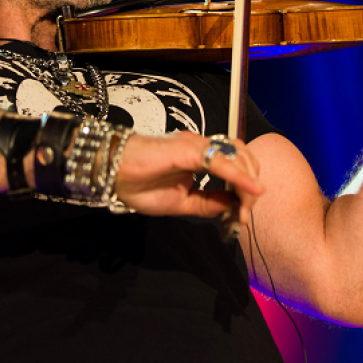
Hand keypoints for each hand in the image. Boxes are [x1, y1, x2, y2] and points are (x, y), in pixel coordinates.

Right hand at [113, 132, 263, 225]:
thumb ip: (208, 204)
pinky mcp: (189, 150)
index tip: (243, 216)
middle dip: (250, 188)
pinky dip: (239, 176)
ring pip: (237, 157)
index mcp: (200, 158)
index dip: (246, 189)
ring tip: (243, 209)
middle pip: (243, 159)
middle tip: (244, 214)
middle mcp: (202, 147)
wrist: (112, 174)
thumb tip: (234, 206)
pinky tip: (250, 190)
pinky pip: (221, 161)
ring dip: (247, 184)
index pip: (236, 166)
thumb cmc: (139, 186)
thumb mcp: (181, 203)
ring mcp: (197, 146)